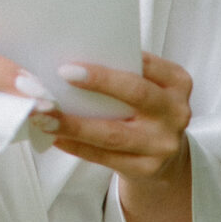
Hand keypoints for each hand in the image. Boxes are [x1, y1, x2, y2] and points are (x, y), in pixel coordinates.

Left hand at [47, 53, 193, 221]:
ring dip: (74, 124)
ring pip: (113, 133)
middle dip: (98, 83)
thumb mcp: (148, 84)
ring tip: (44, 115)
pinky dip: (77, 146)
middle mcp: (176, 112)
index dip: (113, 61)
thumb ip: (124, 69)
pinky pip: (105, 157)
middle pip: (135, 94)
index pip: (145, 64)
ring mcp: (164, 144)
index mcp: (176, 82)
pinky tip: (55, 137)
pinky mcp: (147, 168)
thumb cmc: (144, 107)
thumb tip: (71, 52)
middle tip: (61, 76)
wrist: (164, 155)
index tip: (73, 62)